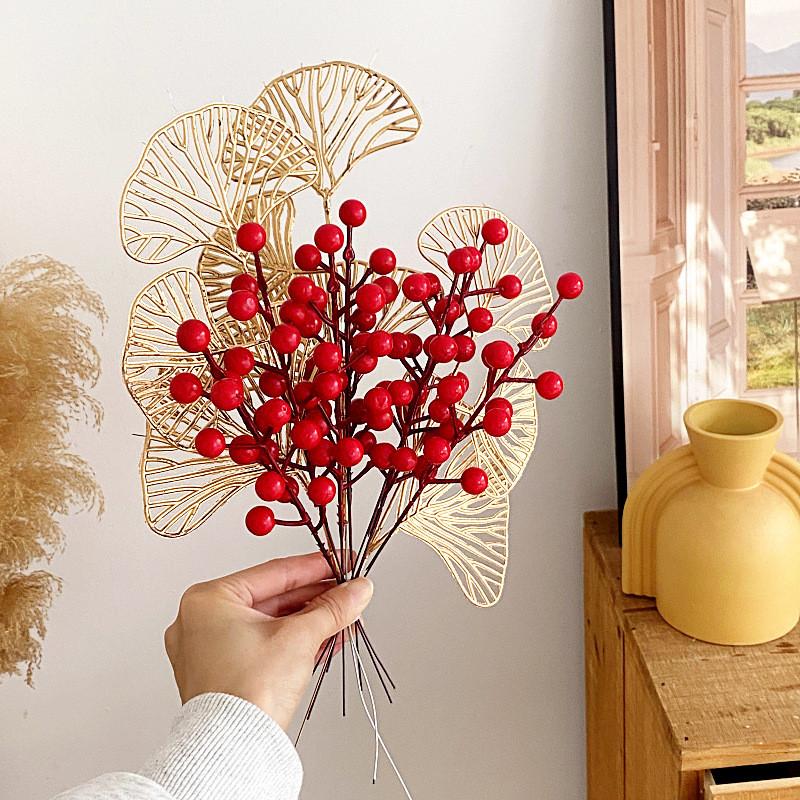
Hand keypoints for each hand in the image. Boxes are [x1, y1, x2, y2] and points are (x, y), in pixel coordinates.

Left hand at [163, 552, 372, 730]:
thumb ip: (332, 608)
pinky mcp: (221, 672)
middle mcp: (201, 621)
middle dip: (317, 597)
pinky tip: (327, 636)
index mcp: (208, 600)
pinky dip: (294, 639)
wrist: (233, 749)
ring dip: (311, 619)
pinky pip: (263, 643)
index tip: (341, 562)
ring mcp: (209, 648)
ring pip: (271, 622)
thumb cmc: (246, 693)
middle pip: (273, 598)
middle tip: (348, 590)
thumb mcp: (299, 638)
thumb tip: (357, 590)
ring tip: (345, 615)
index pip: (274, 572)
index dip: (315, 566)